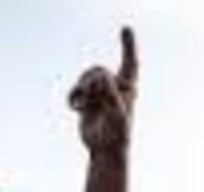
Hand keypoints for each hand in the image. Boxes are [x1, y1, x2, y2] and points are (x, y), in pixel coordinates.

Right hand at [69, 27, 137, 156]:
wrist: (106, 151)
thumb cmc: (117, 134)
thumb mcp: (116, 114)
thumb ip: (110, 94)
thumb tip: (102, 76)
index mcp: (128, 88)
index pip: (130, 62)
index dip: (128, 45)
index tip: (126, 29)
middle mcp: (115, 88)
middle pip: (98, 69)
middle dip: (90, 81)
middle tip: (90, 96)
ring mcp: (101, 94)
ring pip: (86, 77)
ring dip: (81, 90)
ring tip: (83, 106)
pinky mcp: (88, 101)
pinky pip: (76, 90)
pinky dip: (73, 98)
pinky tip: (74, 109)